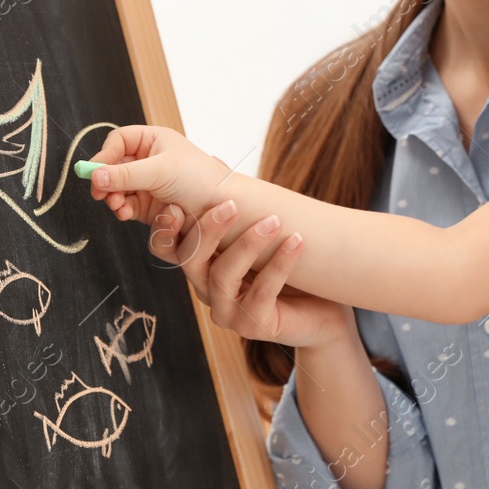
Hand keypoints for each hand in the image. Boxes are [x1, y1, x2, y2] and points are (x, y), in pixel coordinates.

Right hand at [86, 125, 230, 223]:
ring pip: (117, 188)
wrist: (222, 208)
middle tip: (100, 194)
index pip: (118, 141)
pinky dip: (123, 209)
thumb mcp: (160, 171)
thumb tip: (93, 176)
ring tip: (118, 205)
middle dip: (106, 181)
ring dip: (114, 197)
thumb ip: (125, 174)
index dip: (105, 155)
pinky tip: (126, 213)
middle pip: (113, 167)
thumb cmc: (199, 179)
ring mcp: (148, 183)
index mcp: (153, 140)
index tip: (95, 172)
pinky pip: (127, 205)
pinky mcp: (149, 205)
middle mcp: (148, 160)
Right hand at [150, 200, 353, 348]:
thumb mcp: (257, 232)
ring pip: (223, 277)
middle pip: (190, 260)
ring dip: (248, 244)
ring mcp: (228, 312)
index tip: (178, 204)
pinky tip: (296, 242)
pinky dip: (278, 265)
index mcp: (202, 264)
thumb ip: (236, 206)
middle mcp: (207, 289)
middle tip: (231, 205)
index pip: (168, 248)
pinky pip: (261, 295)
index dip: (166, 228)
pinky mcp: (254, 326)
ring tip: (274, 221)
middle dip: (208, 230)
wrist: (322, 306)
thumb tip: (216, 162)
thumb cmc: (286, 263)